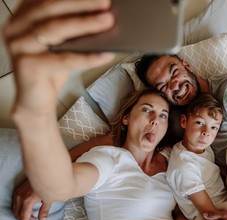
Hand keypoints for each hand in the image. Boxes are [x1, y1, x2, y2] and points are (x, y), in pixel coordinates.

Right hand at [2, 0, 114, 116]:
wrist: (36, 101)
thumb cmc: (51, 70)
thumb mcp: (64, 44)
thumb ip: (75, 28)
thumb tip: (104, 15)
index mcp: (24, 15)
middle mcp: (16, 27)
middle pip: (51, 8)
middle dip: (81, 4)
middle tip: (105, 3)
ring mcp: (19, 45)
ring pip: (55, 30)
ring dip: (84, 24)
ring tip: (107, 21)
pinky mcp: (26, 66)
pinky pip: (62, 60)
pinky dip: (86, 57)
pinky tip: (104, 55)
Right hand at [12, 179, 50, 219]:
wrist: (46, 172)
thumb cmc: (49, 185)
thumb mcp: (49, 199)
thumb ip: (44, 211)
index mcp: (28, 200)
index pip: (23, 217)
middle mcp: (20, 197)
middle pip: (18, 214)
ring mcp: (18, 193)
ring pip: (16, 209)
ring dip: (22, 216)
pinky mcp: (18, 190)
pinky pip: (15, 203)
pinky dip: (20, 209)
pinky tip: (29, 211)